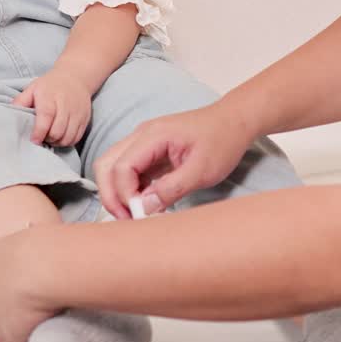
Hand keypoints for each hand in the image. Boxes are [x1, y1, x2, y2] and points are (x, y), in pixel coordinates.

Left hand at [0, 228, 58, 341]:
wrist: (43, 267)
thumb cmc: (37, 247)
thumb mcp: (20, 242)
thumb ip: (14, 255)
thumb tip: (30, 254)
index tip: (0, 289)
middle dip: (1, 312)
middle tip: (26, 302)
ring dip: (16, 329)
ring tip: (40, 317)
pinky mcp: (8, 339)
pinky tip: (43, 332)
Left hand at [13, 69, 92, 146]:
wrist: (76, 77)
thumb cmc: (50, 85)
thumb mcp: (33, 88)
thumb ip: (21, 102)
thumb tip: (8, 116)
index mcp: (50, 96)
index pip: (46, 116)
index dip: (39, 132)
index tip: (33, 141)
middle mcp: (65, 104)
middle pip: (58, 130)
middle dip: (47, 139)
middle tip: (41, 138)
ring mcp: (77, 112)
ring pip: (68, 137)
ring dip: (57, 142)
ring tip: (50, 138)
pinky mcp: (85, 118)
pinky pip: (77, 137)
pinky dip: (67, 141)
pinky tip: (60, 137)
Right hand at [95, 103, 253, 218]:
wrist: (234, 122)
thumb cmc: (222, 140)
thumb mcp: (203, 170)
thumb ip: (172, 188)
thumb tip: (143, 208)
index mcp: (153, 135)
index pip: (121, 167)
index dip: (125, 195)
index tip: (140, 215)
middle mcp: (141, 136)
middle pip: (106, 166)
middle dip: (111, 195)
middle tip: (128, 220)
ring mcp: (143, 143)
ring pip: (113, 168)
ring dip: (119, 193)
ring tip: (137, 215)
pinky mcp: (149, 152)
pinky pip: (128, 171)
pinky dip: (130, 190)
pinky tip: (146, 205)